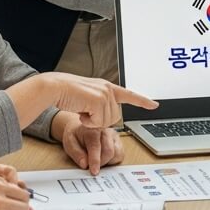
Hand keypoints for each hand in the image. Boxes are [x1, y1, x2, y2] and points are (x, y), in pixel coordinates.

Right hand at [36, 72, 157, 127]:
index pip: (129, 95)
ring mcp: (105, 93)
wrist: (54, 87)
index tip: (154, 105)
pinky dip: (88, 122)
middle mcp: (109, 88)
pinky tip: (80, 112)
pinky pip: (98, 122)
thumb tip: (107, 116)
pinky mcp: (98, 100)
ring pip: (107, 121)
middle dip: (100, 120)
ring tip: (82, 110)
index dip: (142, 101)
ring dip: (93, 121)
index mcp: (107, 87)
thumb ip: (100, 103)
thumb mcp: (88, 97)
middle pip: (115, 117)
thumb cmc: (67, 94)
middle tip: (86, 112)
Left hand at [54, 111, 124, 174]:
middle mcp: (106, 131)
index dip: (95, 161)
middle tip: (91, 166)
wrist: (81, 129)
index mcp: (92, 130)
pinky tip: (104, 158)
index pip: (96, 147)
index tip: (94, 171)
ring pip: (117, 154)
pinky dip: (113, 160)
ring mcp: (114, 136)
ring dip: (108, 162)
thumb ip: (76, 154)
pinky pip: (120, 154)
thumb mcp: (69, 144)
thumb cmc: (76, 136)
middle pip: (109, 151)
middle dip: (101, 163)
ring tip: (98, 160)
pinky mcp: (118, 141)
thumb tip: (85, 164)